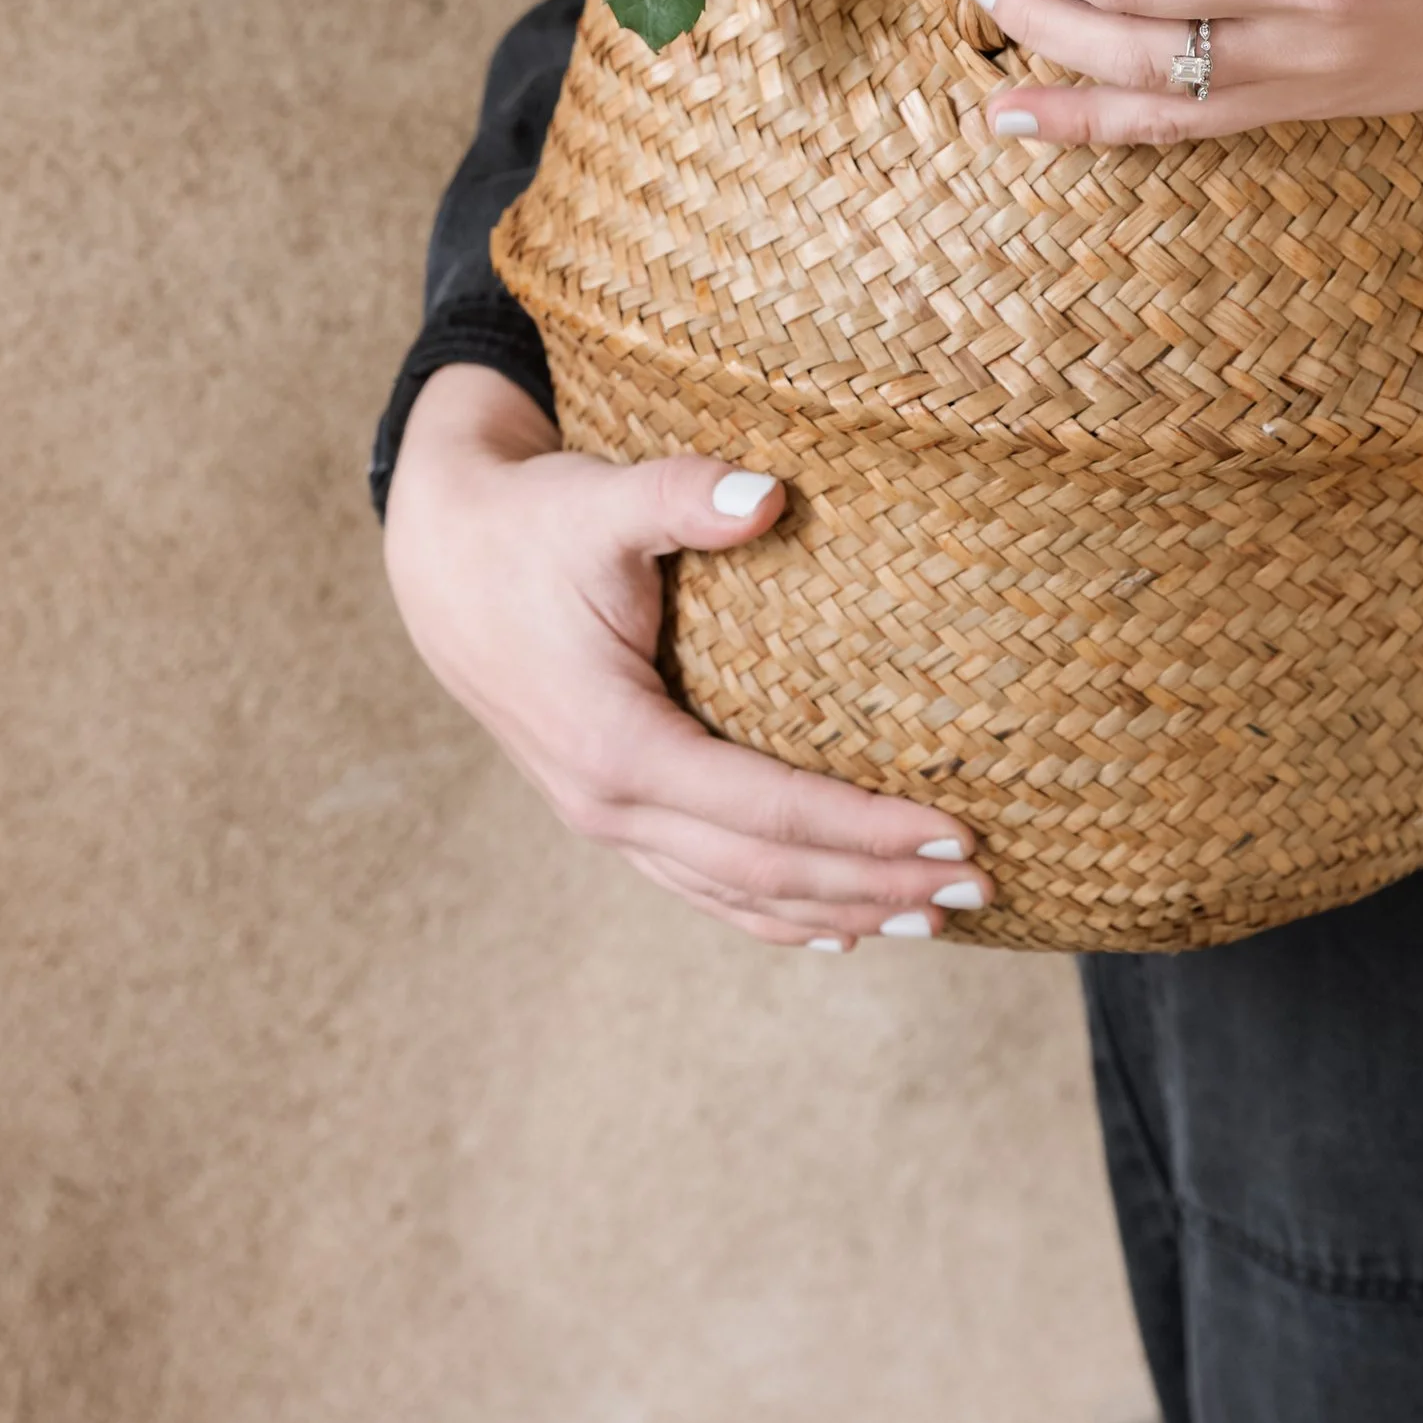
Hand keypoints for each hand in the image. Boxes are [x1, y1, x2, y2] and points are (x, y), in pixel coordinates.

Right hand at [383, 364, 991, 948]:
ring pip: (737, 893)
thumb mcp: (600, 497)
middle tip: (978, 885)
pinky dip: (774, 913)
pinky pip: (704, 884)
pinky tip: (836, 930)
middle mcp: (610, 805)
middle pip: (766, 870)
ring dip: (837, 911)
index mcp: (617, 745)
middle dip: (875, 883)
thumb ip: (681, 495)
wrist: (444, 560)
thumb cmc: (530, 525)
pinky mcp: (612, 810)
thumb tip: (766, 493)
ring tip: (933, 917)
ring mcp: (607, 820)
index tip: (954, 833)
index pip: (768, 809)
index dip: (865, 829)